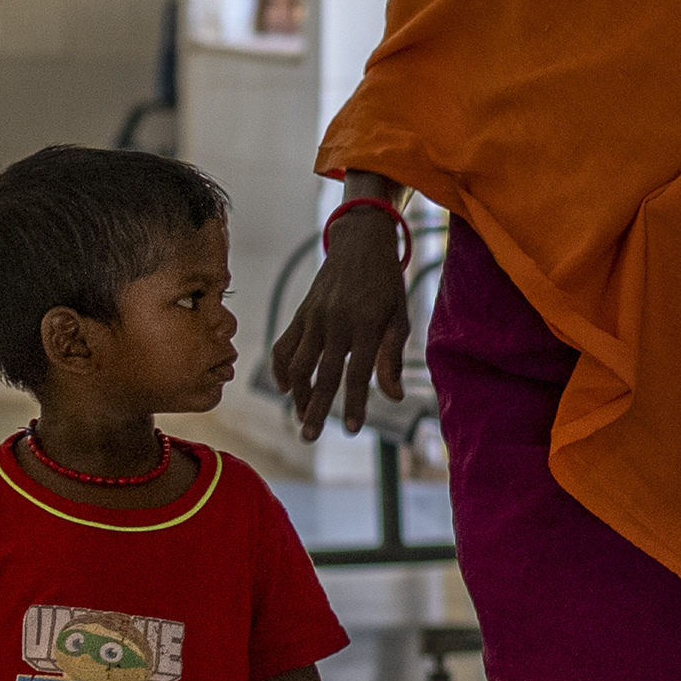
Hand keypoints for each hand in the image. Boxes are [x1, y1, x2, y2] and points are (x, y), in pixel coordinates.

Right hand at [271, 208, 417, 437]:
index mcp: (366, 323)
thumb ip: (393, 357)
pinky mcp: (301, 313)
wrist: (360, 242)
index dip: (354, 403)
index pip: (358, 372)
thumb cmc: (386, 283)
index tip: (351, 429)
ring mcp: (314, 317)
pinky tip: (286, 389)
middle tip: (309, 438)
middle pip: (322, 374)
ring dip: (298, 395)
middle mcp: (336, 322)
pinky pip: (284, 345)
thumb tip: (394, 397)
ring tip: (302, 419)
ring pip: (298, 363)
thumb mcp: (399, 316)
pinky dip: (281, 368)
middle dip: (317, 409)